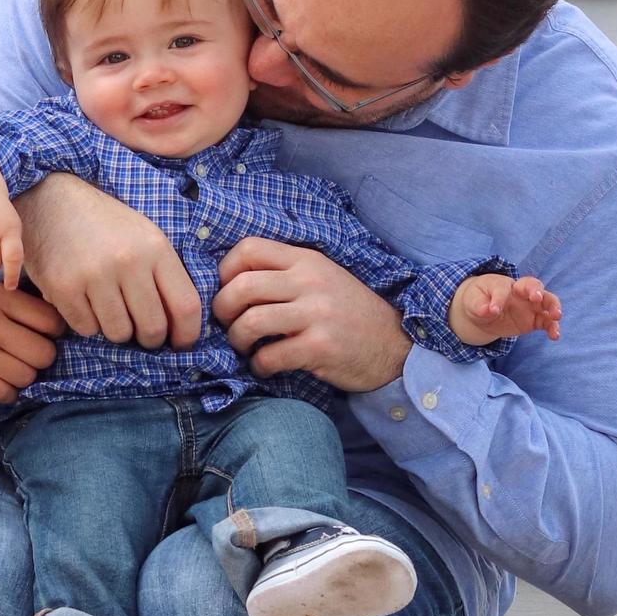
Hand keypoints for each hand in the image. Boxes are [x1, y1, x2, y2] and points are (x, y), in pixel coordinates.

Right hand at [0, 269, 61, 402]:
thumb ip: (6, 300)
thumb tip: (38, 320)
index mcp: (0, 298)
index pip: (51, 321)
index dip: (54, 331)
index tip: (45, 334)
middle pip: (44, 354)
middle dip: (42, 358)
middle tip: (29, 356)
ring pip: (26, 376)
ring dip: (24, 377)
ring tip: (11, 370)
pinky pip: (2, 393)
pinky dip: (7, 392)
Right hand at [12, 173, 201, 348]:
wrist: (52, 200)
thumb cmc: (104, 224)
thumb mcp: (144, 236)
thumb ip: (164, 275)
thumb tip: (181, 325)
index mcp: (155, 248)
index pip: (186, 306)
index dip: (187, 334)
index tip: (180, 343)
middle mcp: (127, 261)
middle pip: (153, 328)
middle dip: (150, 339)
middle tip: (141, 332)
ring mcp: (94, 275)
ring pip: (118, 333)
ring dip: (116, 330)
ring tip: (109, 309)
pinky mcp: (63, 287)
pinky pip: (86, 329)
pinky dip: (87, 323)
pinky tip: (84, 302)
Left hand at [212, 237, 409, 392]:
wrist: (394, 346)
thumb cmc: (347, 313)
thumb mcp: (320, 278)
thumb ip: (283, 273)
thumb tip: (228, 282)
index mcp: (306, 260)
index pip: (248, 248)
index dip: (225, 270)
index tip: (226, 291)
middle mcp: (311, 282)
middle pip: (241, 287)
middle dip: (222, 310)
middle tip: (228, 324)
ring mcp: (317, 314)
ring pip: (250, 322)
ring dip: (237, 340)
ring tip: (245, 347)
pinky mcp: (320, 347)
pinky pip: (269, 356)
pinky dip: (258, 366)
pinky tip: (265, 367)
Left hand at [452, 274, 561, 344]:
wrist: (483, 312)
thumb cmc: (478, 300)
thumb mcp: (473, 302)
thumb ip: (479, 305)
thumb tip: (487, 310)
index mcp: (503, 284)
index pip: (503, 288)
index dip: (499, 298)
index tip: (493, 310)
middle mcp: (520, 292)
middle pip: (533, 285)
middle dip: (536, 290)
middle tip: (536, 298)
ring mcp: (530, 306)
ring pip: (547, 301)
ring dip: (553, 307)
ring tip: (556, 316)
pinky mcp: (534, 320)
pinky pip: (547, 322)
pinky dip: (552, 327)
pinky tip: (554, 336)